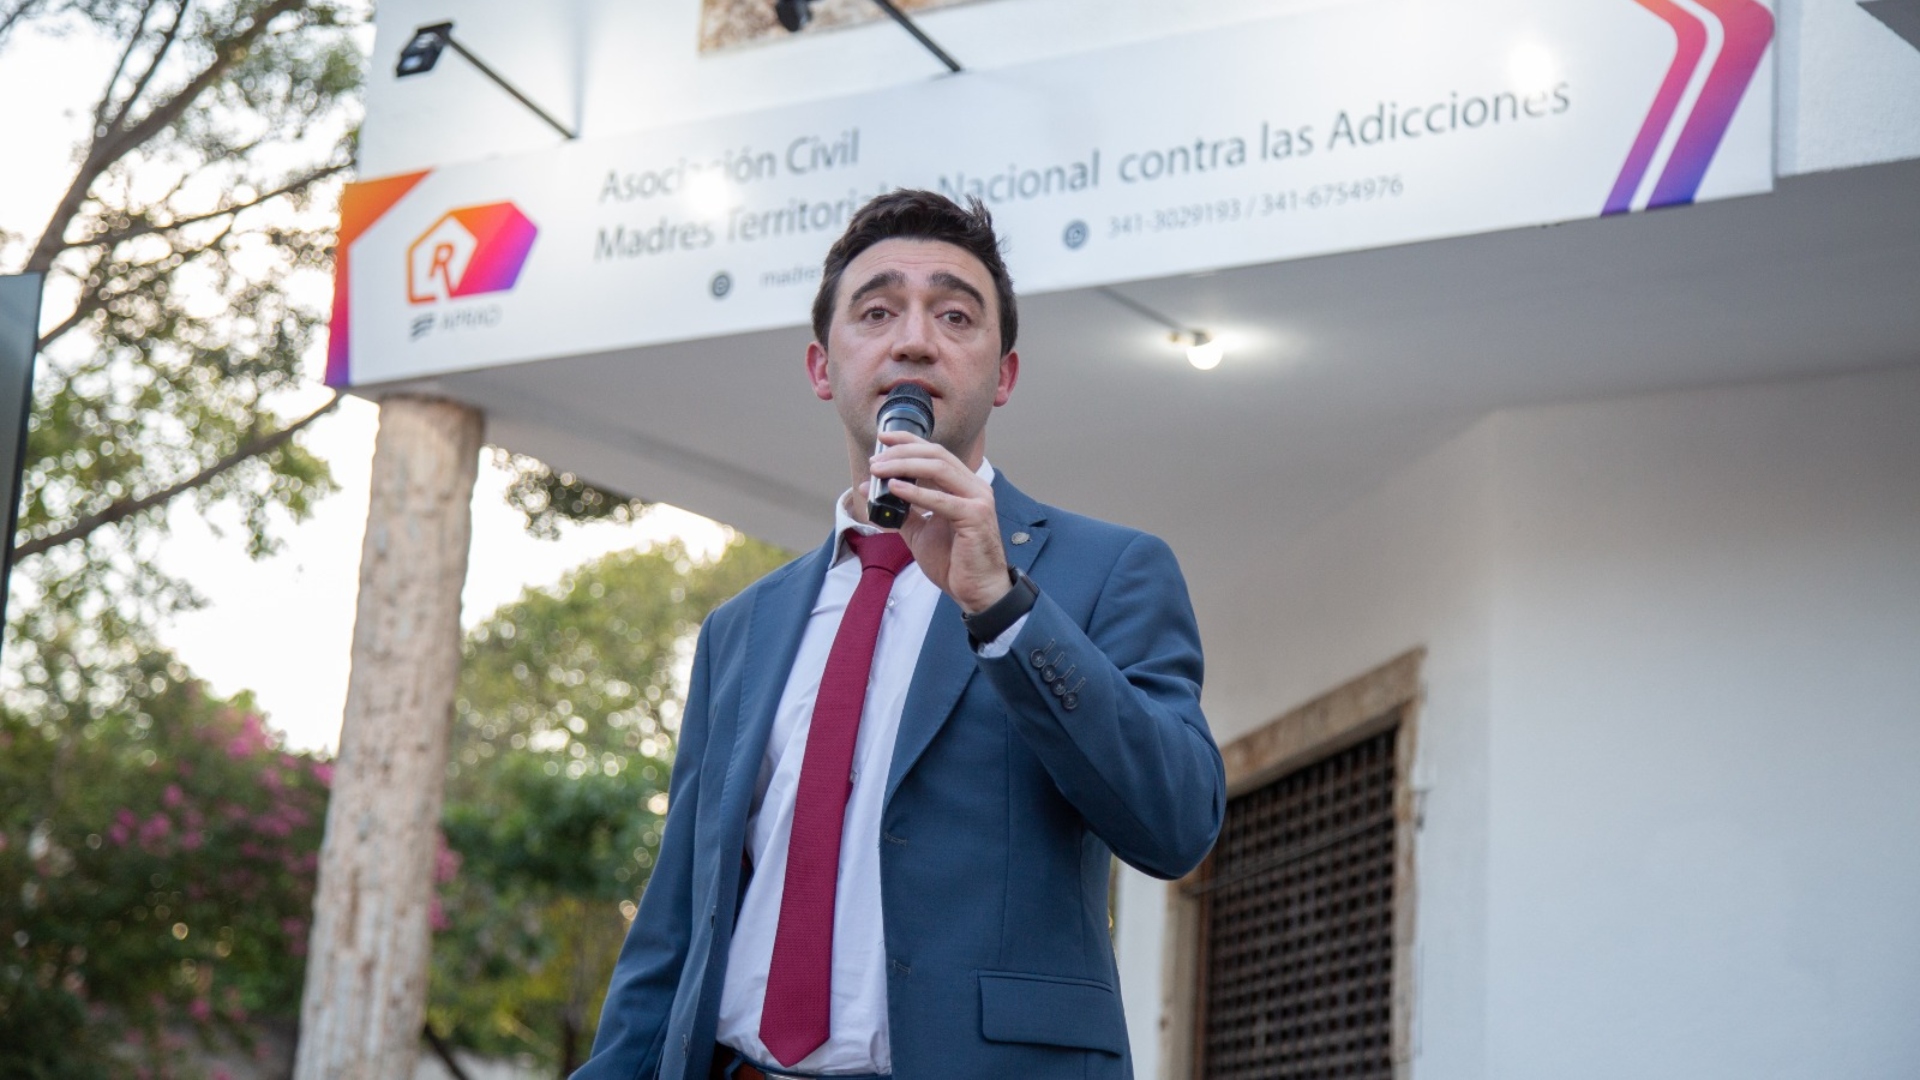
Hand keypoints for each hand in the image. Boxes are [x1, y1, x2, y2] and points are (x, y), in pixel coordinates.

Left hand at [869, 431, 1011, 613]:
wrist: (976, 591)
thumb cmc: (954, 562)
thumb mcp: (920, 530)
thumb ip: (901, 509)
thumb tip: (871, 490)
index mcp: (963, 486)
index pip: (935, 452)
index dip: (909, 441)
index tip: (883, 437)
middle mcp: (974, 487)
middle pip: (936, 455)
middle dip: (902, 452)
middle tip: (875, 460)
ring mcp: (978, 499)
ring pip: (939, 468)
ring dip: (904, 466)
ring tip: (879, 471)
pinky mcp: (976, 517)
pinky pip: (942, 500)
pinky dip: (916, 492)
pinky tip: (895, 489)